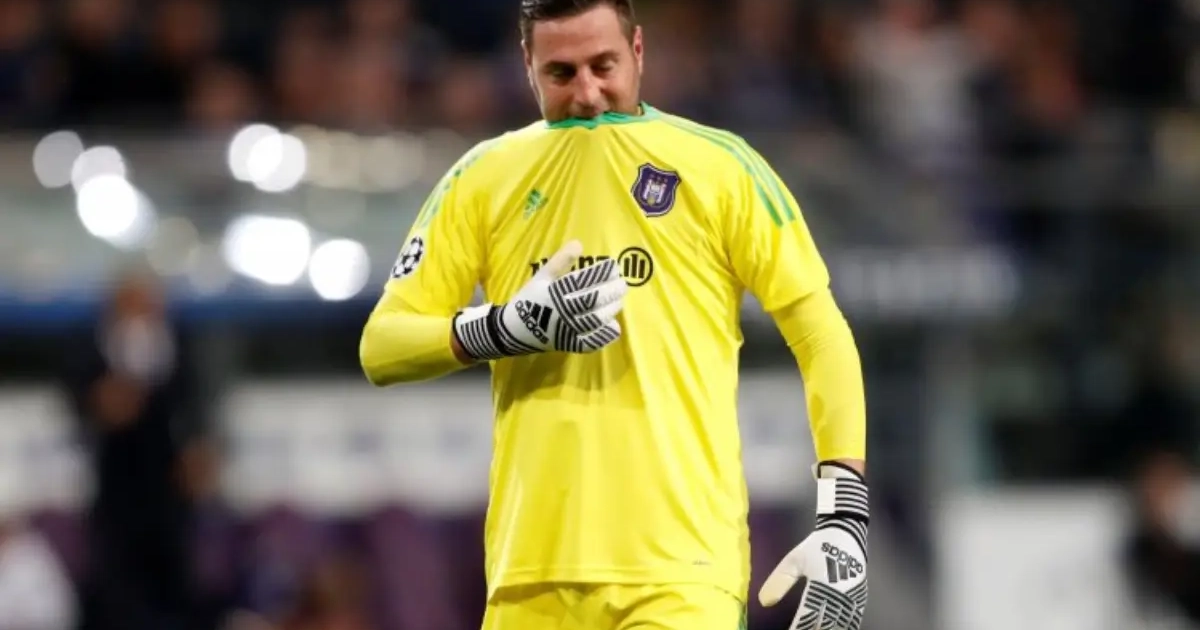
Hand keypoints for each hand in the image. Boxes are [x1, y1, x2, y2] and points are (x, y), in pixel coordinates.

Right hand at [452, 240, 626, 359]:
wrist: (513, 330)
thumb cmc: (529, 300)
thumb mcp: (541, 277)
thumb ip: (560, 261)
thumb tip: (579, 244)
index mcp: (554, 293)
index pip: (582, 281)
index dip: (600, 273)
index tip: (613, 266)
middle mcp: (562, 311)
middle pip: (593, 301)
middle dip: (611, 291)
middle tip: (623, 283)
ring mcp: (566, 330)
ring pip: (594, 320)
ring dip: (611, 310)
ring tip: (619, 301)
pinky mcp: (569, 345)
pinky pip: (590, 342)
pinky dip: (603, 336)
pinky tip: (614, 327)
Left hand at [759, 462, 868, 629]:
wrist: (846, 532)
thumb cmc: (817, 546)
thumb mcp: (794, 560)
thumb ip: (780, 581)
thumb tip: (764, 602)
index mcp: (822, 585)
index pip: (807, 616)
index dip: (798, 627)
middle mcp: (840, 595)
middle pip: (825, 623)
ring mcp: (853, 597)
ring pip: (840, 624)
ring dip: (828, 628)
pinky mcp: (860, 598)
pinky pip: (853, 619)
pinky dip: (843, 626)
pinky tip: (834, 629)